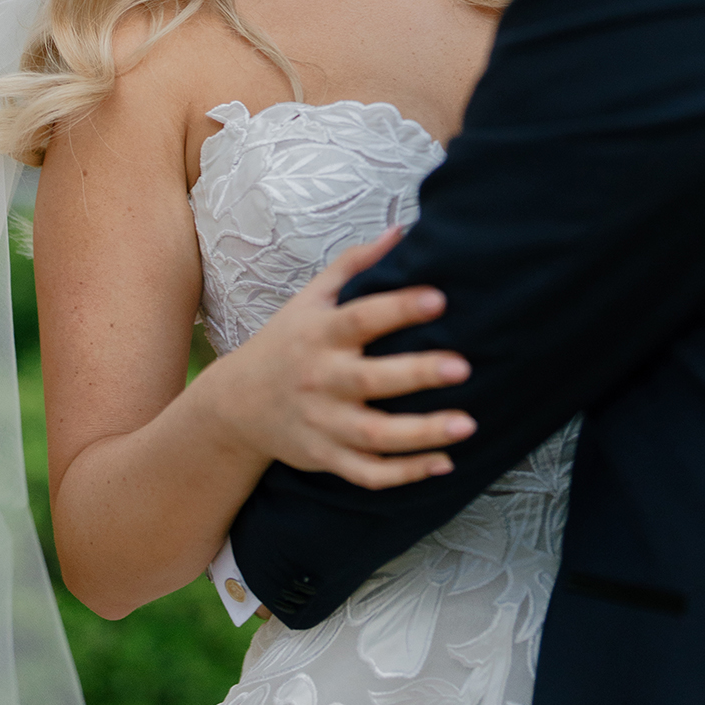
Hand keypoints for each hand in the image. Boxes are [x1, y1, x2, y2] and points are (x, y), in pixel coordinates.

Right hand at [192, 228, 474, 489]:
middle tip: (462, 366)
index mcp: (320, 334)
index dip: (399, 308)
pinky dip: (404, 473)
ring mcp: (323, 423)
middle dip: (417, 374)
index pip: (360, 318)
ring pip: (374, 435)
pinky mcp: (326, 457)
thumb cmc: (287, 341)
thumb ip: (355, 264)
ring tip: (468, 424)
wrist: (236, 404)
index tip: (439, 298)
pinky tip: (444, 464)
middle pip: (370, 380)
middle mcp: (320, 379)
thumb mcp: (310, 297)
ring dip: (422, 433)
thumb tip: (402, 230)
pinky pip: (367, 472)